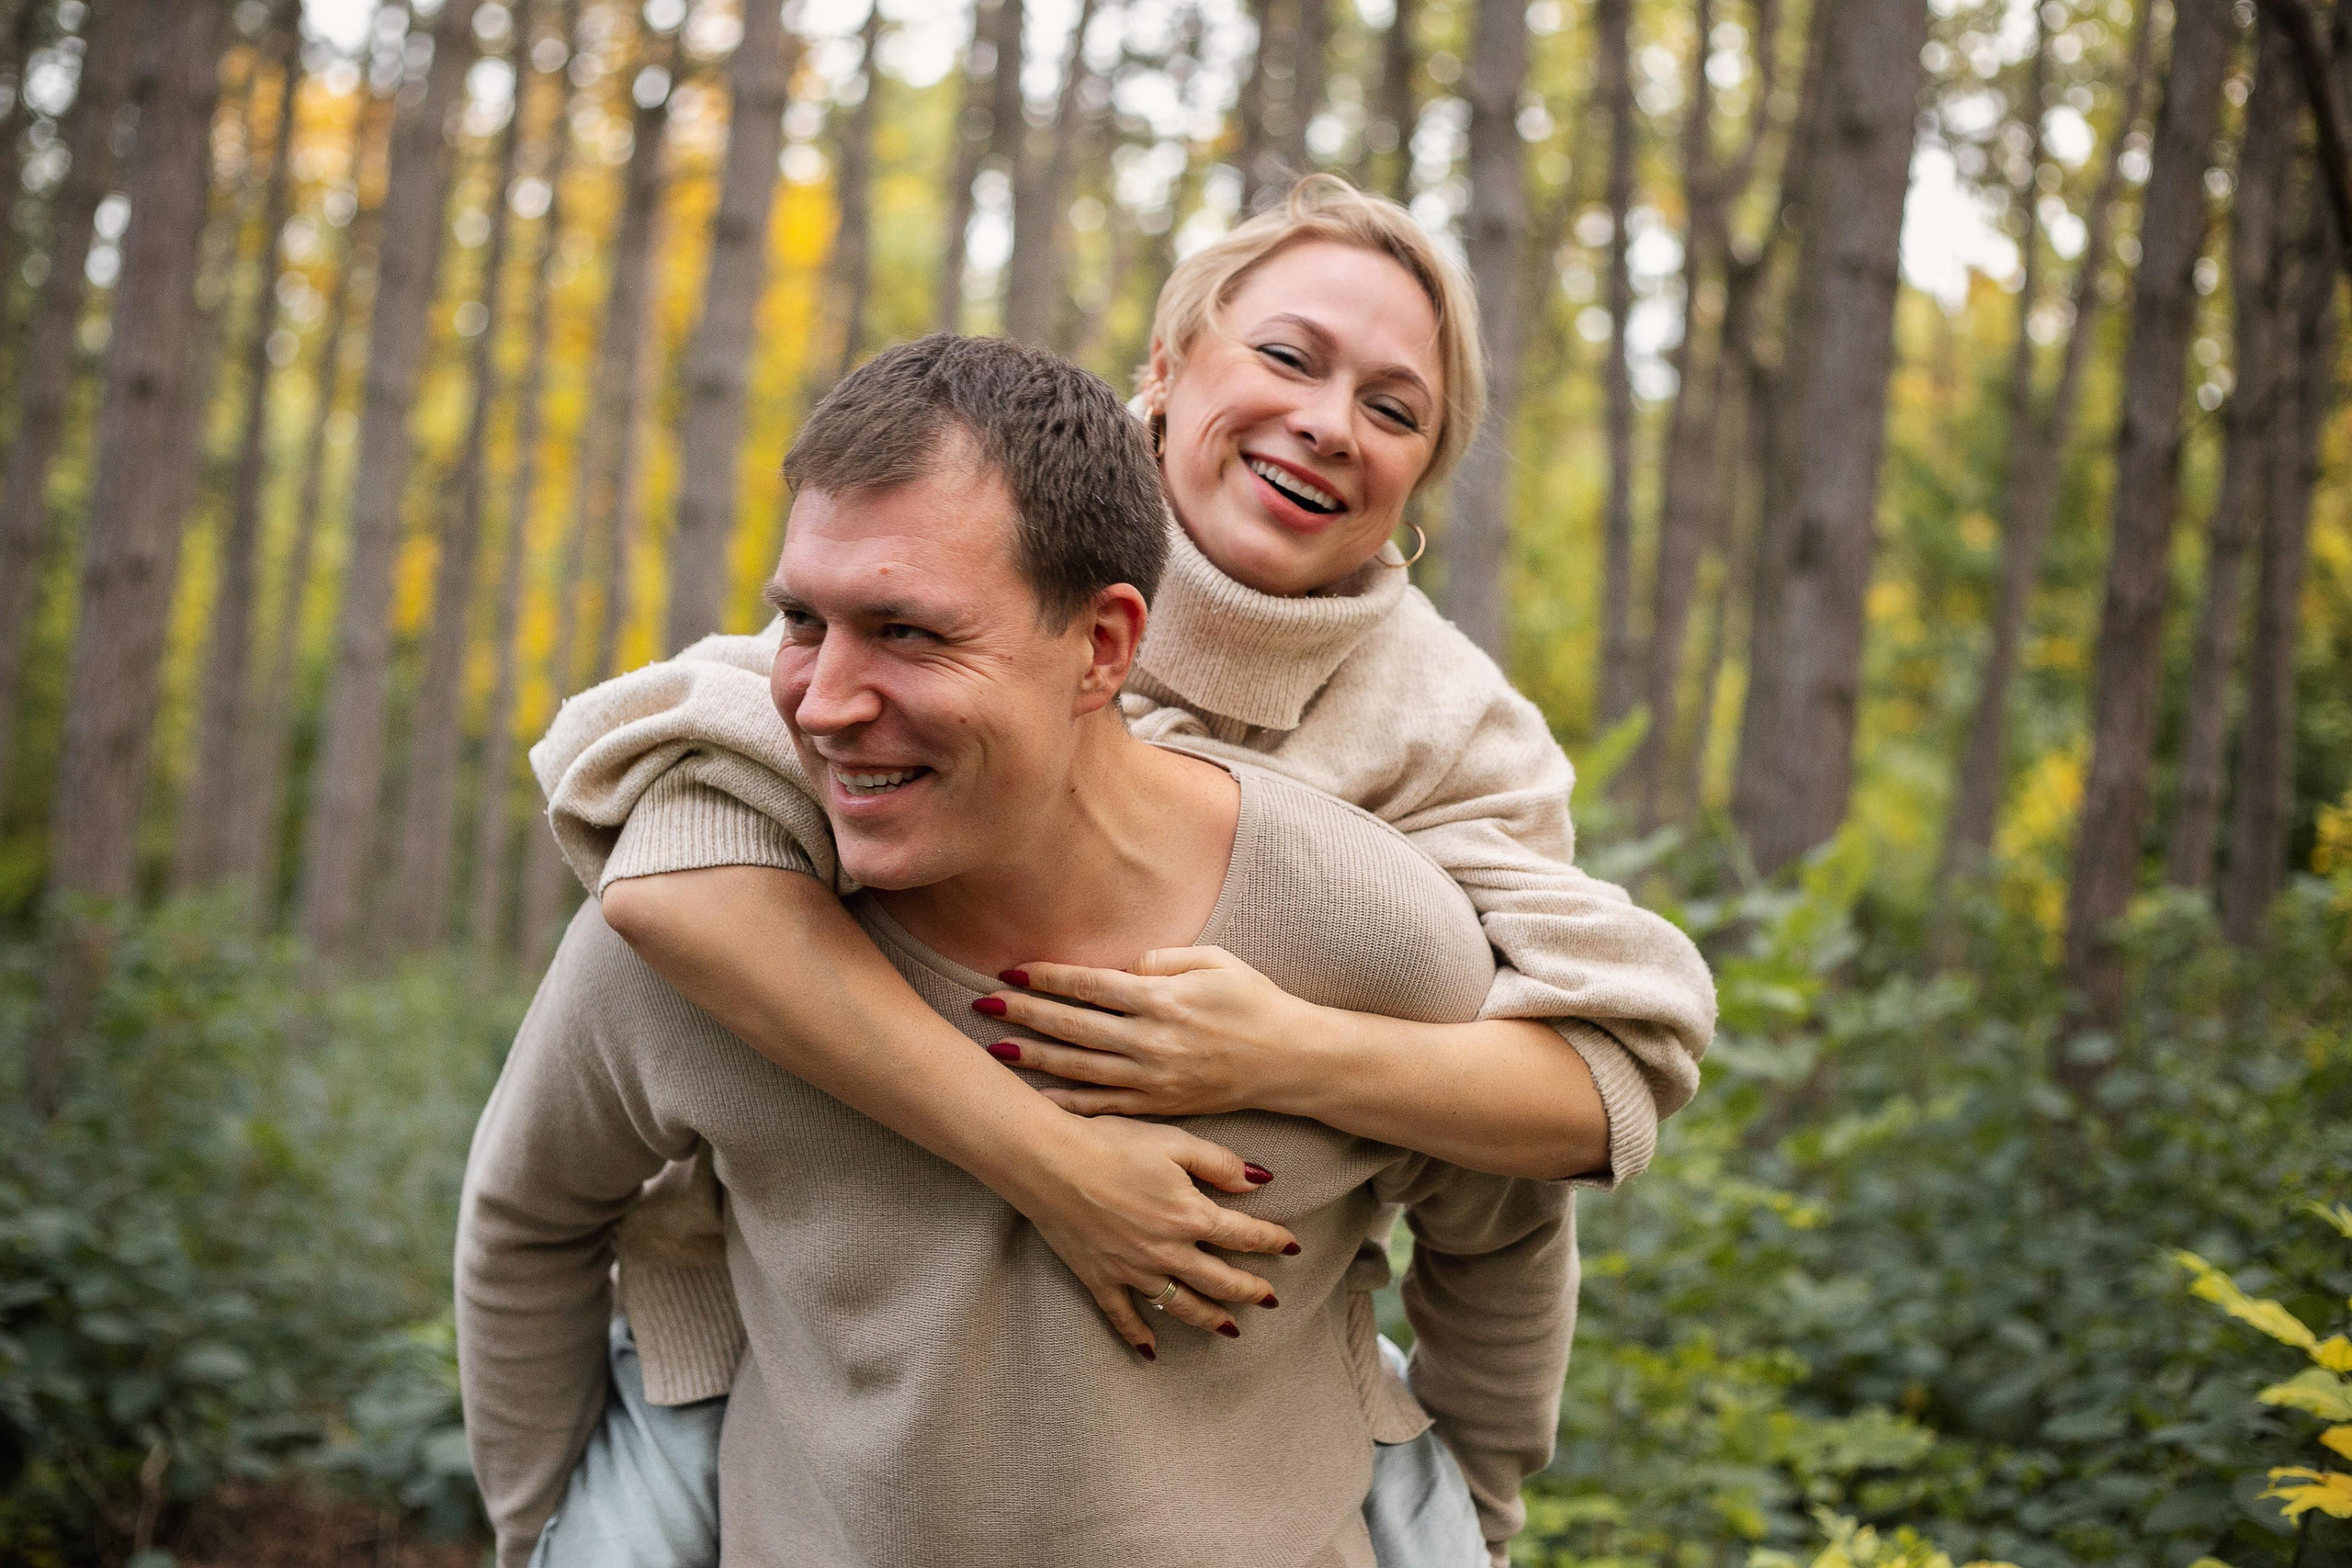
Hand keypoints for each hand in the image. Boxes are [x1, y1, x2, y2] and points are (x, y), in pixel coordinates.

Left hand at [975, 947, 1319, 1118]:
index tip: (1012, 970)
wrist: (1292, 1061)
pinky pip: (1105, 1107)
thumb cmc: (1255, 1003)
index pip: (1090, 985)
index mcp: (1163, 1000)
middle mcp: (1152, 1041)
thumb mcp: (1216, 962)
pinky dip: (1068, 1103)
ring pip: (1080, 1068)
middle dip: (1024, 1013)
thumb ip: (1164, 960)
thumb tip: (1122, 967)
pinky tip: (1035, 1097)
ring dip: (1034, 1056)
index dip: (1047, 978)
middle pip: (1073, 1026)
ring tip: (994, 1046)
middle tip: (983, 1004)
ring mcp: (1154, 1079)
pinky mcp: (1160, 1107)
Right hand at [999, 1110, 1298, 1357]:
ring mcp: (1133, 1270)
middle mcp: (1167, 1251)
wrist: (1049, 1162)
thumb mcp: (1175, 1141)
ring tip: (1230, 1329)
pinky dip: (1139, 1335)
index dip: (1272, 1241)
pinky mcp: (1100, 1278)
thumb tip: (1259, 1180)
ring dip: (1209, 1319)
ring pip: (1181, 1304)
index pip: (1244, 1235)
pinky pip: (1124, 1316)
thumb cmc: (1111, 1143)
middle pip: (1220, 1280)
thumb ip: (1219, 1163)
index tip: (1292, 1247)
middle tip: (1270, 1299)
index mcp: (1190, 1215)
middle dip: (1250, 1291)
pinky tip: (1152, 1351)